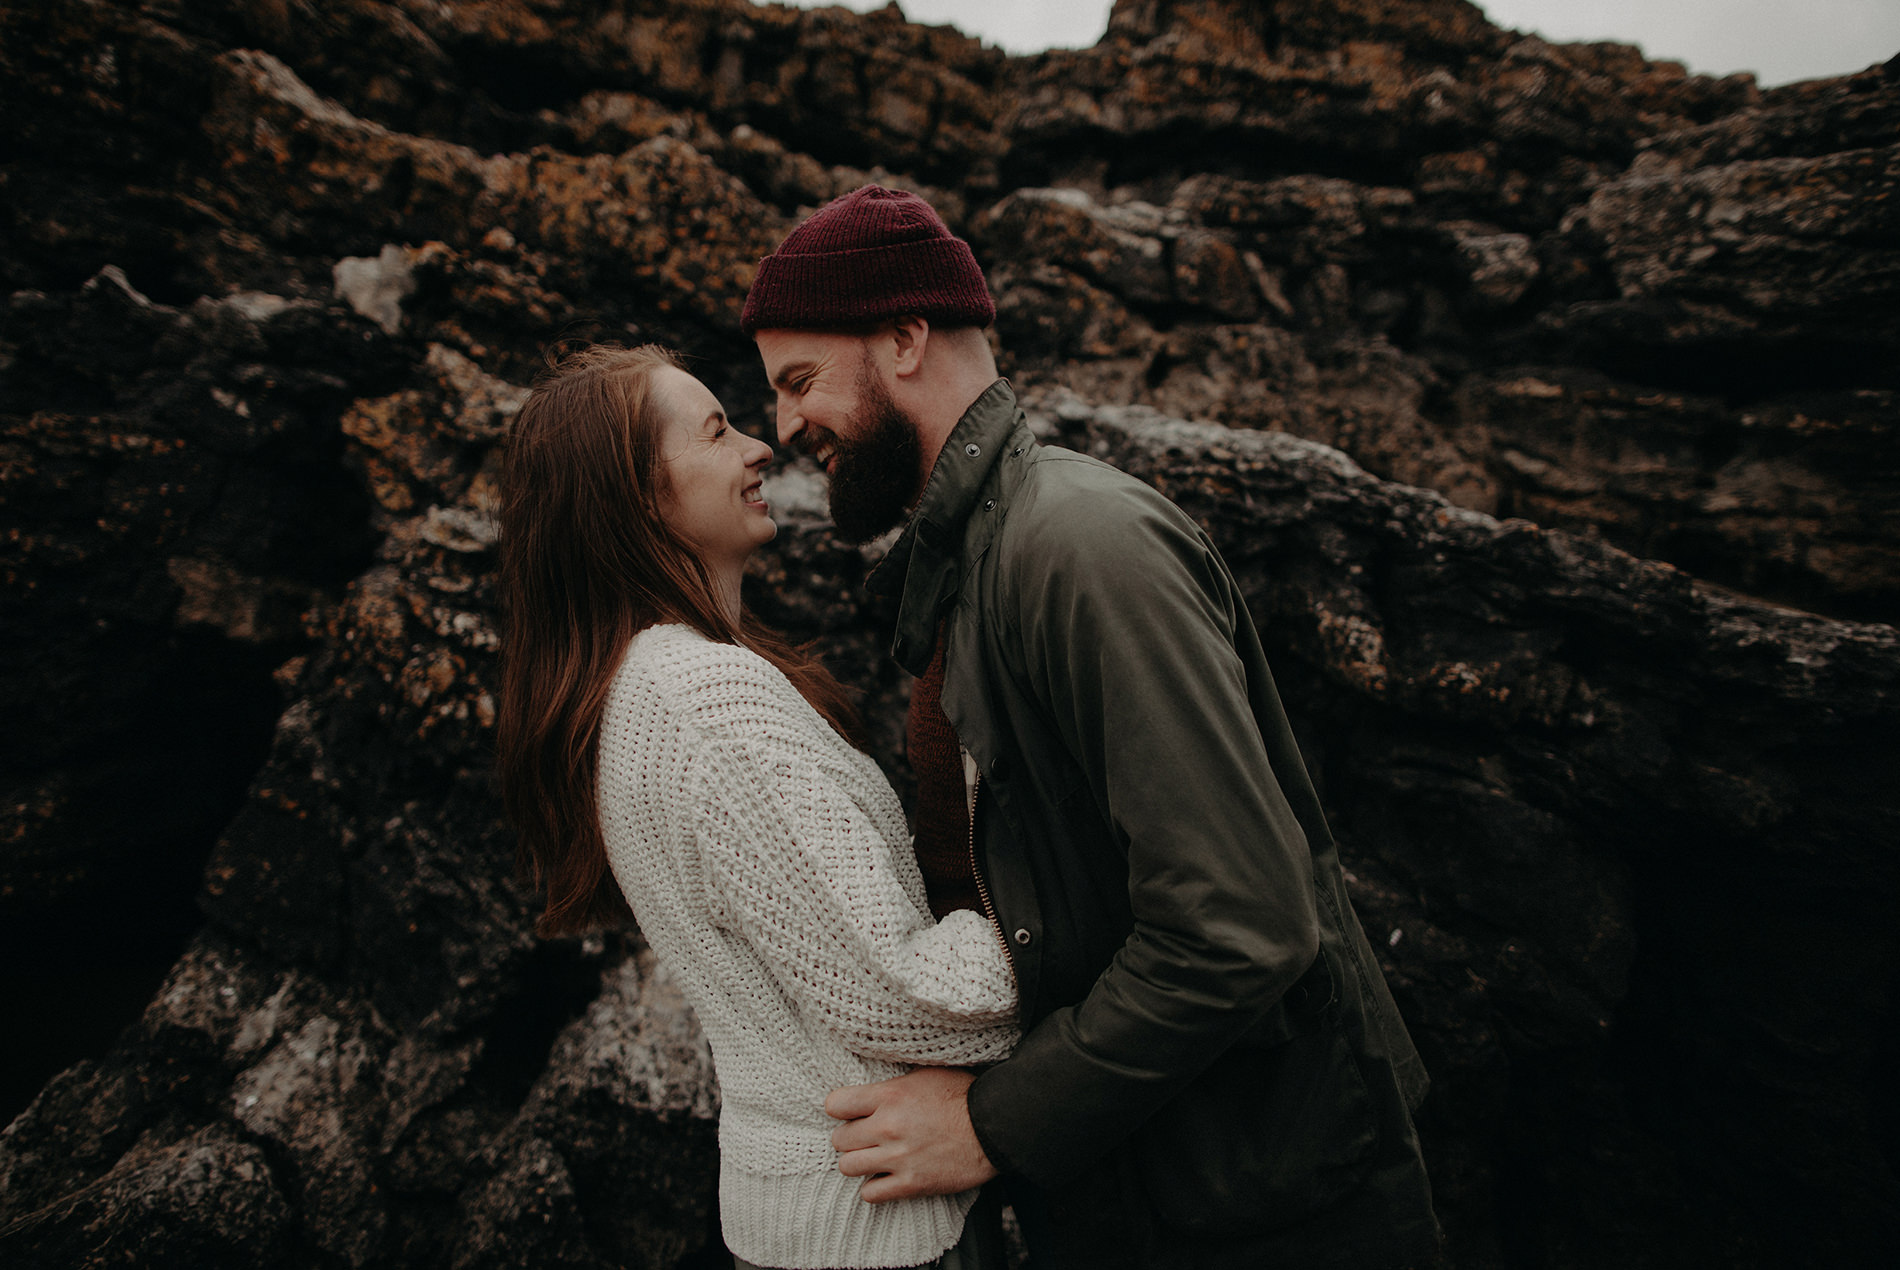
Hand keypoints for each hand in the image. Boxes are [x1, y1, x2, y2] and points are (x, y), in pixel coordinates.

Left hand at [825, 1066, 997, 1201]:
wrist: (995, 1127)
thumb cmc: (964, 1095)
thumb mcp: (925, 1074)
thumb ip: (893, 1083)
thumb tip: (872, 1086)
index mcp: (889, 1095)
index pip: (835, 1105)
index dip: (841, 1109)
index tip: (850, 1112)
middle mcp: (887, 1127)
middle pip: (839, 1139)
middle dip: (850, 1137)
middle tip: (866, 1136)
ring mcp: (898, 1158)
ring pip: (847, 1167)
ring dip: (859, 1162)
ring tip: (874, 1157)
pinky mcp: (911, 1184)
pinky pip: (870, 1194)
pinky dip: (874, 1187)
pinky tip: (886, 1177)